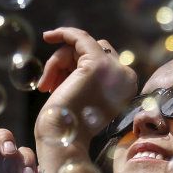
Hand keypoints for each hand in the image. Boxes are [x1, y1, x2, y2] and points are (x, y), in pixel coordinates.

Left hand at [35, 27, 137, 150]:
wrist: (62, 139)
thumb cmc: (68, 124)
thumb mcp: (85, 95)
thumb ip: (89, 75)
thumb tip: (74, 50)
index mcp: (127, 86)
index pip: (104, 60)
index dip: (76, 67)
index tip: (58, 80)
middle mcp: (126, 76)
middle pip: (92, 51)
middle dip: (67, 63)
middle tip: (48, 85)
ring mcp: (113, 68)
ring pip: (81, 47)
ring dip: (58, 62)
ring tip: (45, 85)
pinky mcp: (95, 63)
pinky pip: (78, 37)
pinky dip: (63, 33)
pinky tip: (48, 36)